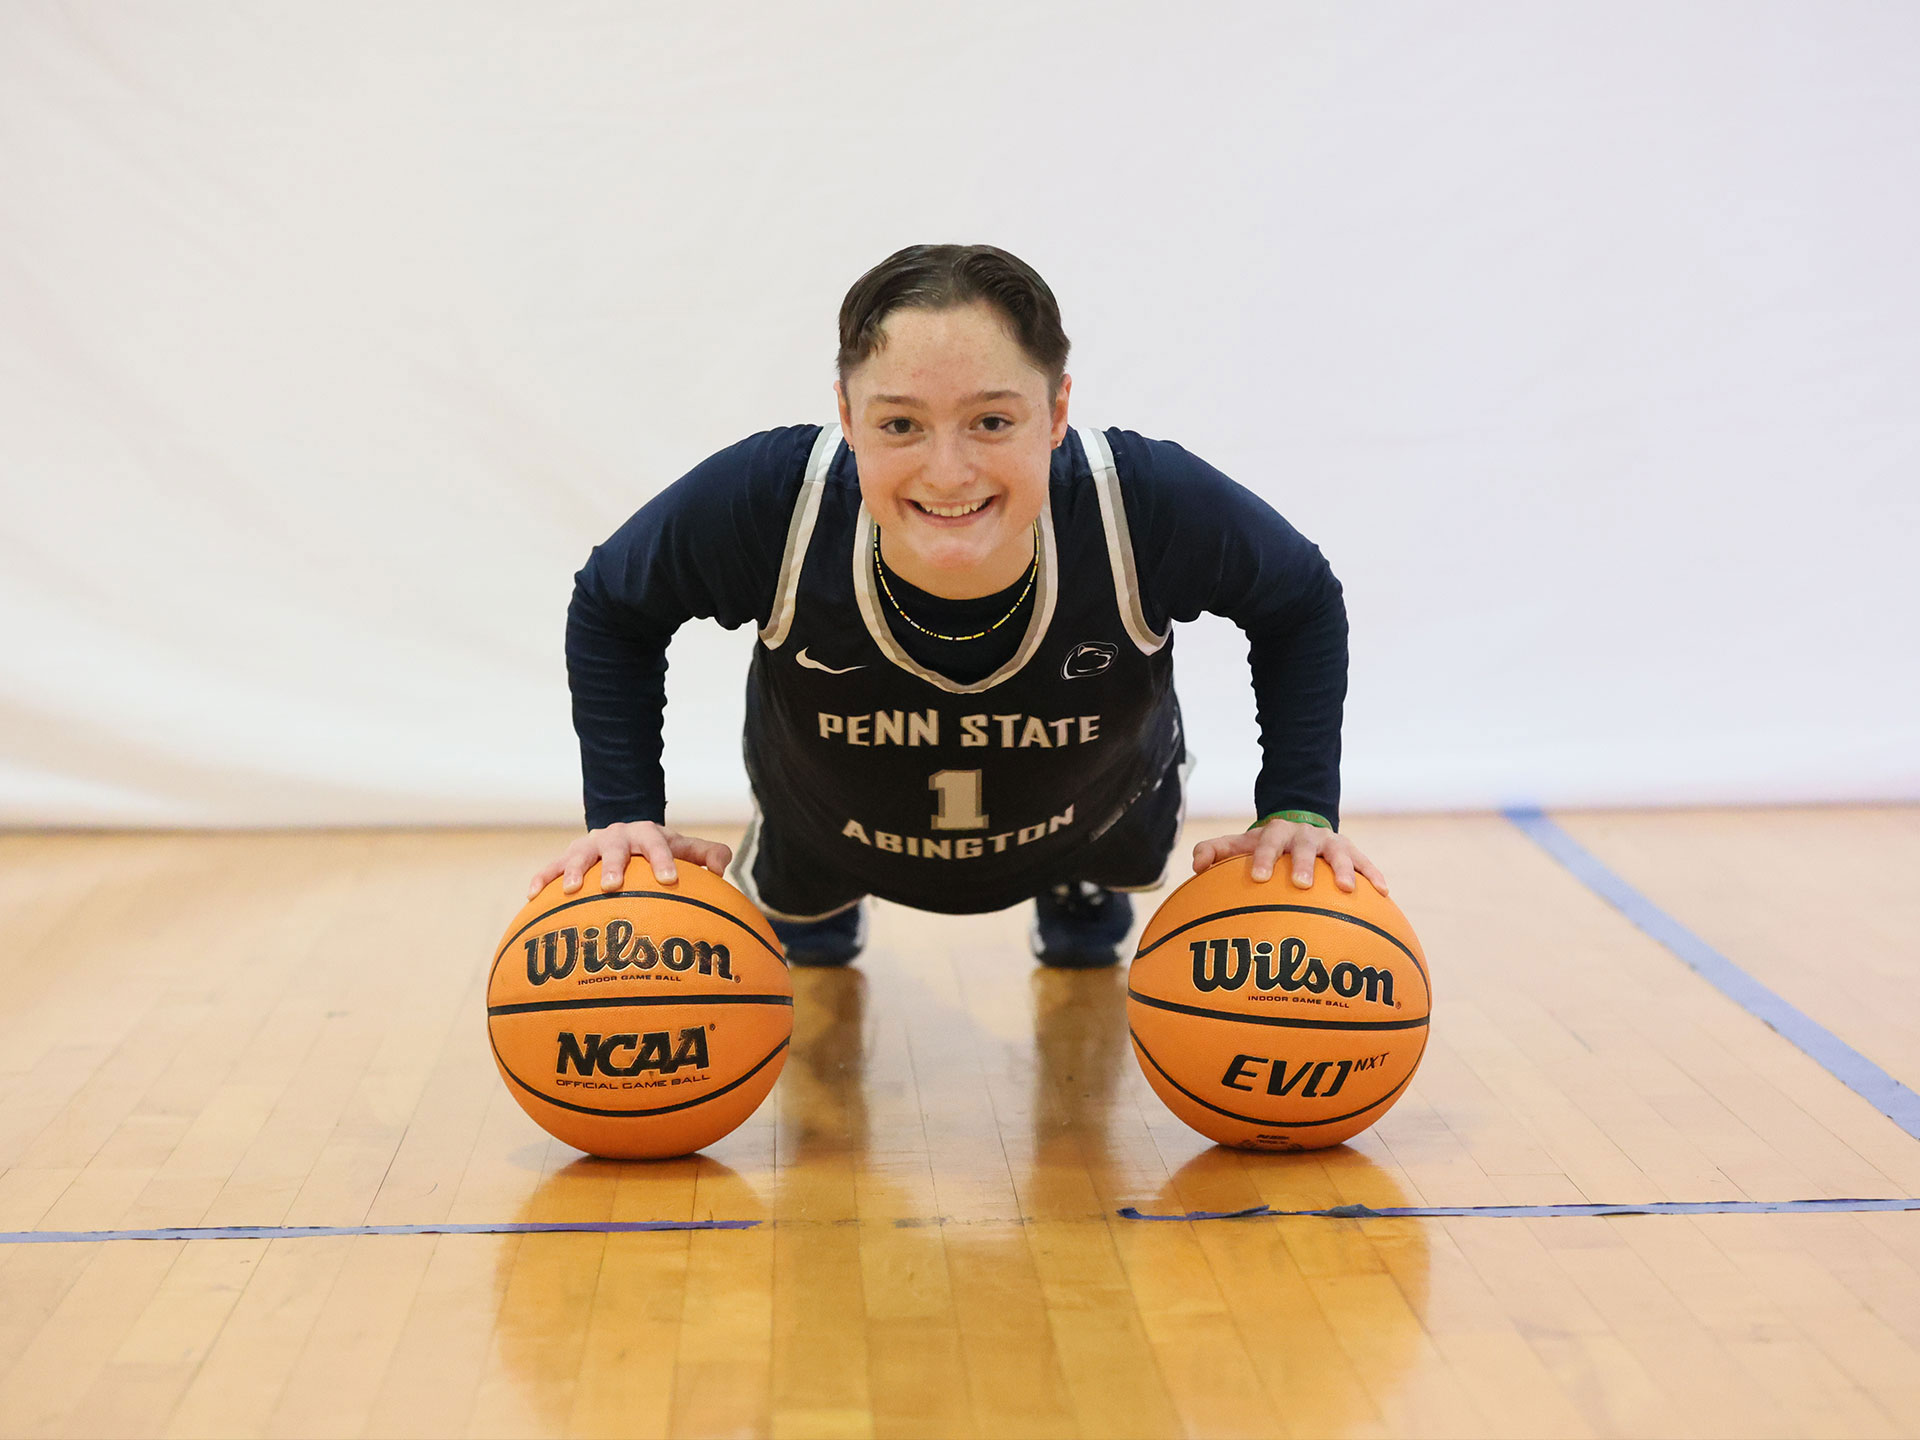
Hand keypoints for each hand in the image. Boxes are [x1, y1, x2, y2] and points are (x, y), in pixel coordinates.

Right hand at [528, 821, 733, 898]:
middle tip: (613, 886)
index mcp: (646, 834)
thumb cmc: (658, 850)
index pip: (657, 844)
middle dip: (613, 865)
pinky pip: (550, 866)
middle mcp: (616, 836)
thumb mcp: (682, 847)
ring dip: (572, 870)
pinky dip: (541, 878)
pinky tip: (530, 896)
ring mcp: (589, 845)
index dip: (663, 860)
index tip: (671, 880)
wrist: (624, 831)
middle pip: (614, 848)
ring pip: (579, 855)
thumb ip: (706, 854)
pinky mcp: (567, 856)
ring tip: (568, 890)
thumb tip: (723, 867)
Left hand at [1191, 819, 1387, 894]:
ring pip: (1339, 853)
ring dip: (1345, 870)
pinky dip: (1374, 875)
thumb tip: (1195, 865)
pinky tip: (1385, 893)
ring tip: (1349, 890)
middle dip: (1304, 864)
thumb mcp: (1241, 845)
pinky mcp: (1351, 851)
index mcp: (1276, 833)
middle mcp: (1304, 835)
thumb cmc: (1265, 846)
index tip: (1259, 879)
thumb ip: (1215, 851)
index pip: (1268, 844)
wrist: (1299, 824)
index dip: (1264, 859)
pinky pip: (1365, 863)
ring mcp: (1329, 842)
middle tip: (1302, 885)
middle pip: (1304, 847)